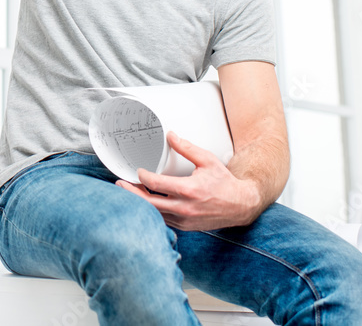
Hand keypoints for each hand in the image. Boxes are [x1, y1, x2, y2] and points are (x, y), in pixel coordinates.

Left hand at [115, 131, 263, 230]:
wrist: (241, 206)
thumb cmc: (224, 182)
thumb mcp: (207, 160)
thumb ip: (187, 148)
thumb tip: (171, 135)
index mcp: (189, 190)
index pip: (156, 184)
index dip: (142, 177)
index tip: (138, 171)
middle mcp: (184, 207)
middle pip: (148, 202)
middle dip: (131, 193)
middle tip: (120, 184)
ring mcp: (184, 219)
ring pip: (154, 213)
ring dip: (140, 203)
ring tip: (129, 191)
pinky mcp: (185, 226)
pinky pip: (162, 220)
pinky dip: (152, 212)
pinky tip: (145, 203)